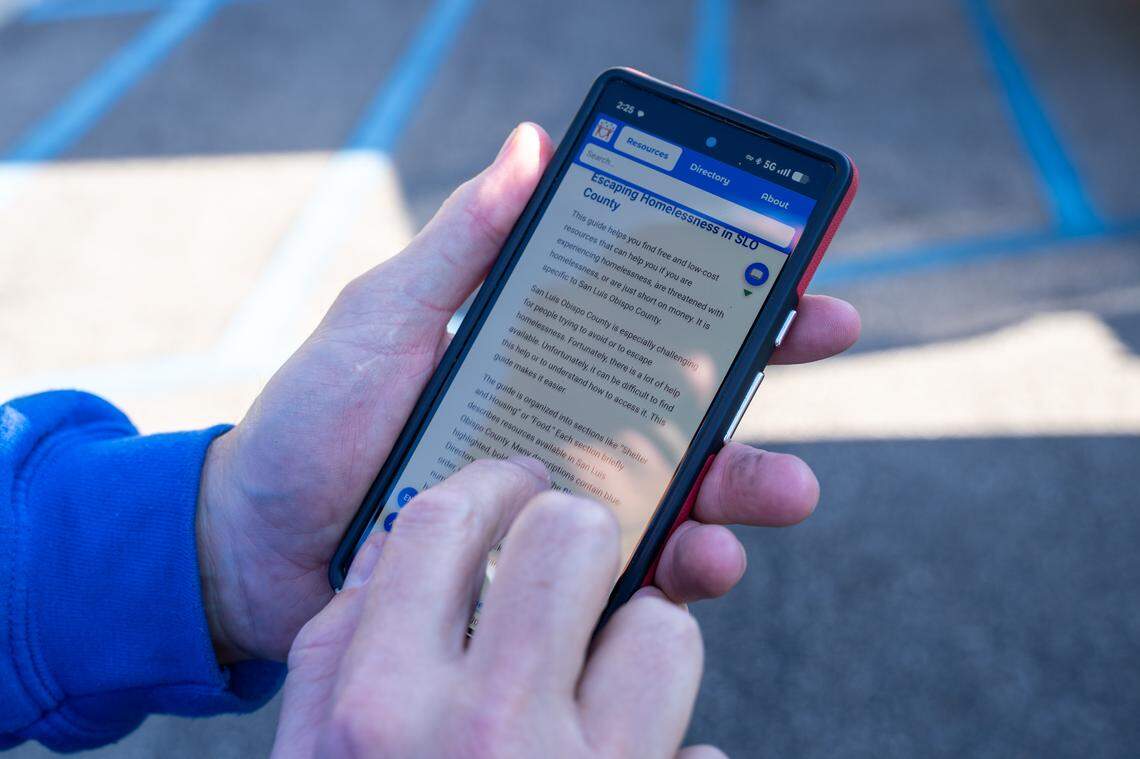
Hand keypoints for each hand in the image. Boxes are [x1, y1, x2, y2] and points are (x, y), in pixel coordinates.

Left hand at [196, 122, 860, 661]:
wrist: (256, 544)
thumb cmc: (315, 423)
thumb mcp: (384, 318)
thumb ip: (462, 247)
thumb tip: (530, 144)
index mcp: (544, 358)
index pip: (653, 317)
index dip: (729, 289)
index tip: (793, 265)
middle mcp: (573, 428)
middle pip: (696, 398)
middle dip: (772, 367)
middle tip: (824, 335)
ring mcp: (571, 505)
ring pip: (693, 491)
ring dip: (751, 483)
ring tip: (781, 486)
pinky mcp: (558, 579)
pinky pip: (645, 575)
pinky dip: (689, 568)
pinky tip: (701, 562)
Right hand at [270, 458, 722, 758]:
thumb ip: (337, 653)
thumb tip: (401, 551)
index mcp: (377, 709)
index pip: (442, 524)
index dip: (489, 484)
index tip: (515, 482)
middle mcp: (480, 734)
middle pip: (570, 537)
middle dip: (580, 532)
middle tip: (574, 557)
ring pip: (663, 625)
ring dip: (641, 644)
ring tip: (601, 684)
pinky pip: (702, 746)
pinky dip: (670, 744)